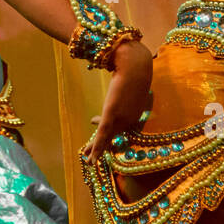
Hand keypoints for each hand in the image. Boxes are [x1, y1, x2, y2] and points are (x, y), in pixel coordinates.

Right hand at [85, 39, 153, 162]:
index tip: (91, 119)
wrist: (134, 63)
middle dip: (101, 145)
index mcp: (136, 112)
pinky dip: (96, 146)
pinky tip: (91, 156)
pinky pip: (102, 134)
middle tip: (92, 157)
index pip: (119, 124)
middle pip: (113, 135)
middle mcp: (131, 119)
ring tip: (88, 160)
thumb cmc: (134, 68)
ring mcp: (122, 117)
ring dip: (95, 150)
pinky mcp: (112, 114)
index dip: (106, 126)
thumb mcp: (129, 81)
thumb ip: (123, 85)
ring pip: (106, 138)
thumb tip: (117, 78)